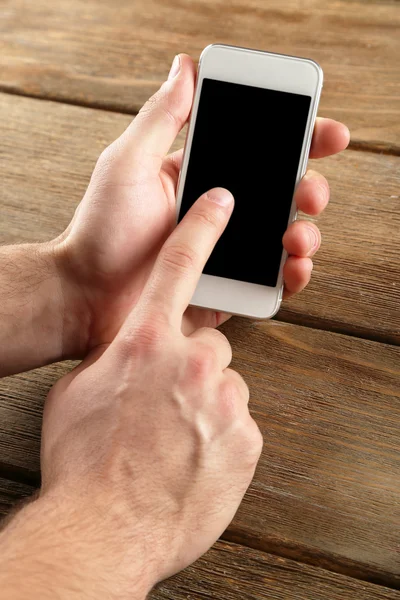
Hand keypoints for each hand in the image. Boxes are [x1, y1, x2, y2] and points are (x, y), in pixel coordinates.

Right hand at [35, 187, 261, 596]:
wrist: (108, 526)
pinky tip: (192, 457)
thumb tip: (126, 351)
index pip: (180, 265)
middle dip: (190, 366)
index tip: (221, 201)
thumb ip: (113, 358)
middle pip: (207, 343)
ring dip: (204, 404)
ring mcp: (225, 400)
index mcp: (146, 341)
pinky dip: (220, 436)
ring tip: (174, 436)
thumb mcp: (80, 392)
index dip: (202, 227)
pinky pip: (238, 423)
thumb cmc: (85, 459)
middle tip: (165, 400)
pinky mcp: (248, 438)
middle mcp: (192, 362)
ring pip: (223, 386)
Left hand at [53, 54, 349, 357]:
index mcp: (202, 176)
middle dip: (310, 189)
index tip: (324, 134)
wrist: (88, 295)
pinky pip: (271, 280)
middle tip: (311, 192)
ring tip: (297, 236)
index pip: (259, 151)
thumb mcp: (128, 163)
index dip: (298, 140)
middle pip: (282, 195)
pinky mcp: (227, 286)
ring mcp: (227, 250)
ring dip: (306, 233)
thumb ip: (162, 118)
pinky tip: (293, 269)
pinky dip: (292, 275)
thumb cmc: (101, 230)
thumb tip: (186, 66)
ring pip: (285, 237)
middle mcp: (219, 212)